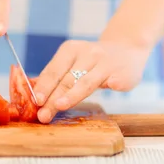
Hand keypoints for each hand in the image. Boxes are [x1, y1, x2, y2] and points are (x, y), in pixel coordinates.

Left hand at [33, 40, 150, 123]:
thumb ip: (58, 77)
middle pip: (67, 79)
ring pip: (87, 82)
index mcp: (71, 50)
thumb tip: (36, 99)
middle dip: (53, 98)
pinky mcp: (123, 72)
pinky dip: (114, 84)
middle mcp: (88, 53)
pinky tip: (111, 87)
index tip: (35, 101)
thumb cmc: (93, 62)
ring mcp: (106, 62)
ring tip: (60, 106)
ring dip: (73, 94)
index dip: (44, 86)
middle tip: (43, 114)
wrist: (127, 49)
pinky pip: (117, 80)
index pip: (53, 71)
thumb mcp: (74, 62)